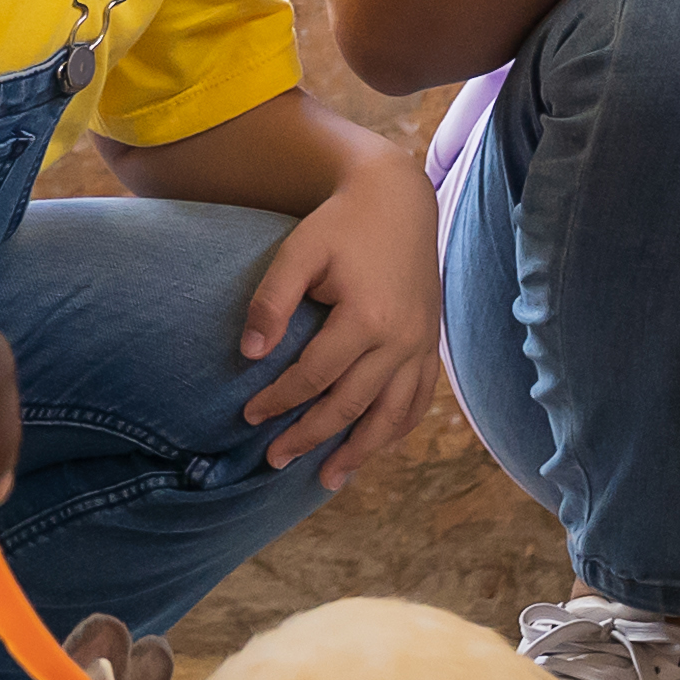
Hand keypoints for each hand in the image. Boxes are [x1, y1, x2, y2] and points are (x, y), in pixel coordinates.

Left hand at [227, 156, 447, 480]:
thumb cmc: (341, 224)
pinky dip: (397, 429)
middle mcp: (401, 339)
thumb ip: (272, 301)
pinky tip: (375, 447)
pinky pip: (418, 400)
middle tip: (274, 460)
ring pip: (392, 415)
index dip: (279, 400)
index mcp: (367, 317)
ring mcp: (421, 345)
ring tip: (327, 479)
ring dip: (361, 452)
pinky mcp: (431, 345)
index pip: (315, 376)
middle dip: (311, 437)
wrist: (399, 200)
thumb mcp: (298, 251)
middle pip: (351, 405)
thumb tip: (248, 355)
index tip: (249, 416)